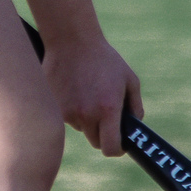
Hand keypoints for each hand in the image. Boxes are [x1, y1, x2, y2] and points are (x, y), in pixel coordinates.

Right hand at [39, 32, 142, 157]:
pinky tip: (75, 91)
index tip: (119, 144)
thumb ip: (135, 105)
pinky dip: (73, 111)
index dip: (117, 150)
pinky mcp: (55, 107)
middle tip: (105, 116)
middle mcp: (86, 115)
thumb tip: (134, 124)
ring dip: (87, 121)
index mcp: (107, 110)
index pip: (110, 149)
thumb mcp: (129, 79)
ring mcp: (68, 113)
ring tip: (88, 95)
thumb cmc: (104, 60)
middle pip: (96, 142)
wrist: (72, 41)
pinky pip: (68, 118)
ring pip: (81, 129)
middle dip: (103, 134)